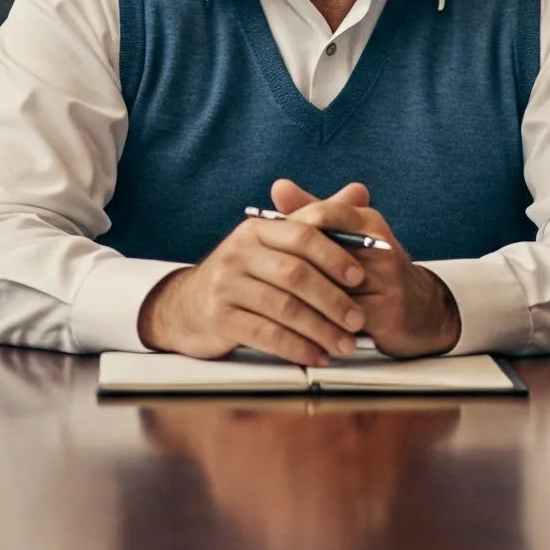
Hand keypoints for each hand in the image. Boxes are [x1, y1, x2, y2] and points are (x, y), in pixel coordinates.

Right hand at [138, 205, 370, 365]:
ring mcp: (226, 286)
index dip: (335, 256)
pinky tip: (317, 356)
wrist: (188, 305)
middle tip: (358, 320)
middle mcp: (238, 252)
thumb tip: (360, 192)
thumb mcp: (274, 241)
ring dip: (320, 330)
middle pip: (295, 274)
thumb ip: (317, 219)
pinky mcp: (219, 318)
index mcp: (257, 229)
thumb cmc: (245, 272)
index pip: (302, 235)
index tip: (361, 277)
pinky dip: (297, 348)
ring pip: (284, 308)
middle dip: (333, 300)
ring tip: (345, 345)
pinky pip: (266, 335)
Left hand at [269, 178, 460, 357]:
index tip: (267, 247)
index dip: (291, 231)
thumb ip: (312, 212)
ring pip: (329, 288)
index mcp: (368, 222)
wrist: (421, 311)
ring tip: (271, 305)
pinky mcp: (388, 312)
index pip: (323, 214)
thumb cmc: (374, 271)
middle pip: (322, 252)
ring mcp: (387, 280)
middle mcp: (380, 246)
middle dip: (290, 268)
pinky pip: (342, 319)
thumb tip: (278, 186)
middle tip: (262, 279)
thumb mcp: (346, 236)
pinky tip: (296, 330)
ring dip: (299, 300)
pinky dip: (317, 325)